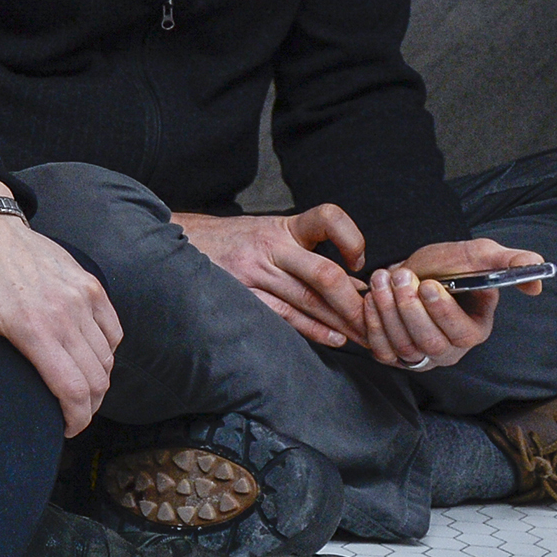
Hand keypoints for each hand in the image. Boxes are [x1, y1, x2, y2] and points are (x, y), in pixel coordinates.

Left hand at [0, 183, 122, 435]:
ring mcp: (83, 297)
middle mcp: (65, 313)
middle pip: (96, 379)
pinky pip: (114, 330)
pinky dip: (108, 352)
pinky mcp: (91, 285)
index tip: (65, 429)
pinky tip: (90, 360)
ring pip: (108, 357)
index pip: (72, 388)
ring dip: (99, 381)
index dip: (76, 418)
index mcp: (32, 327)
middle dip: (88, 406)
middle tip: (72, 416)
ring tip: (79, 392)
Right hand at [177, 204, 370, 346]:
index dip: (352, 239)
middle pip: (324, 274)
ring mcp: (253, 272)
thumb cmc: (234, 243)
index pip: (328, 218)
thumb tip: (358, 286)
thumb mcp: (270, 235)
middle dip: (356, 303)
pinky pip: (283, 315)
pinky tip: (333, 338)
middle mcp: (270, 246)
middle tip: (377, 322)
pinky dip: (313, 329)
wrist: (178, 242)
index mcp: (282, 226)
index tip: (359, 263)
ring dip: (342, 321)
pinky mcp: (240, 294)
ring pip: (307, 299)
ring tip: (366, 338)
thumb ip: (308, 255)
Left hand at [356, 238, 539, 370]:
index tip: (428, 285)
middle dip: (410, 308)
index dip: (443, 312)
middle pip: (430, 343)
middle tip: (401, 277)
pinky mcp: (393, 355)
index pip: (462, 334)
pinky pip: (381, 350)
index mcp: (474, 331)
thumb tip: (536, 282)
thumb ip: (512, 263)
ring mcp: (419, 355)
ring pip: (403, 346)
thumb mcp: (481, 256)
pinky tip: (371, 297)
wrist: (413, 269)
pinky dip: (372, 324)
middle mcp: (448, 350)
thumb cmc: (449, 266)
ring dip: (388, 310)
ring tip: (383, 278)